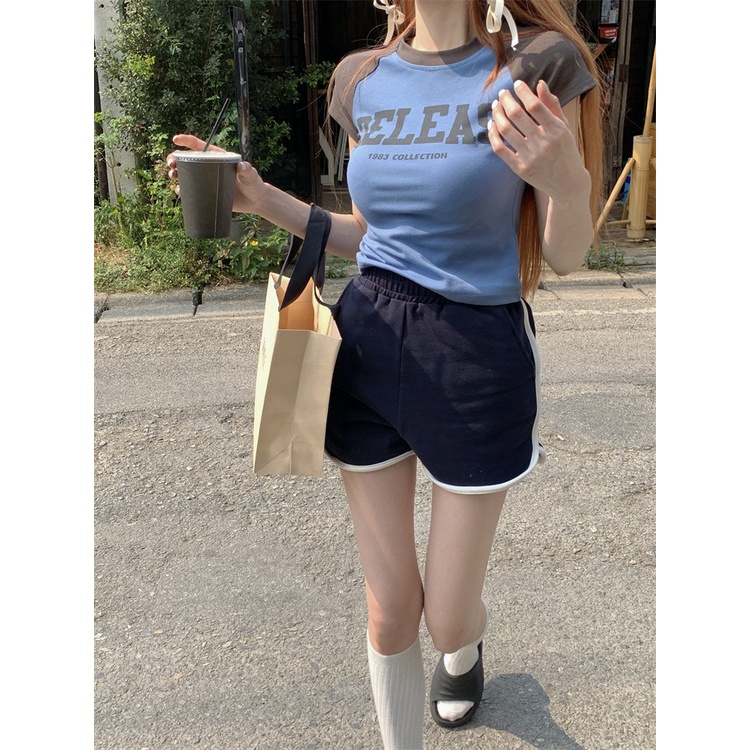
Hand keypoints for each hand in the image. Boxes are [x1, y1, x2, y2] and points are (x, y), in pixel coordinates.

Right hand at [166, 134, 266, 213]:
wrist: (256, 201)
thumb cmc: (254, 184)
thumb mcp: (251, 176)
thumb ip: (247, 170)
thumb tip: (241, 166)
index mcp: (218, 157)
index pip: (199, 146)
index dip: (186, 141)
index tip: (176, 140)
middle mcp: (210, 167)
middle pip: (187, 160)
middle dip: (175, 159)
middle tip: (171, 164)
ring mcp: (207, 180)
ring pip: (186, 175)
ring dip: (176, 174)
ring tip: (173, 176)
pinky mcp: (207, 193)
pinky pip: (191, 190)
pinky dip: (183, 190)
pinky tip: (179, 190)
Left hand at [488, 80, 589, 202]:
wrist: (568, 183)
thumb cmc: (566, 151)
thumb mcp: (564, 127)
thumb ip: (552, 106)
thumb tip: (540, 84)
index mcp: (556, 130)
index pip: (535, 105)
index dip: (523, 92)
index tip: (517, 84)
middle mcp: (543, 143)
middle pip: (517, 115)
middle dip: (506, 100)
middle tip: (502, 93)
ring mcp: (530, 157)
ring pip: (505, 130)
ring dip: (497, 114)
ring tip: (496, 106)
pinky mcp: (520, 169)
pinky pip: (500, 149)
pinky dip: (493, 135)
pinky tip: (492, 125)